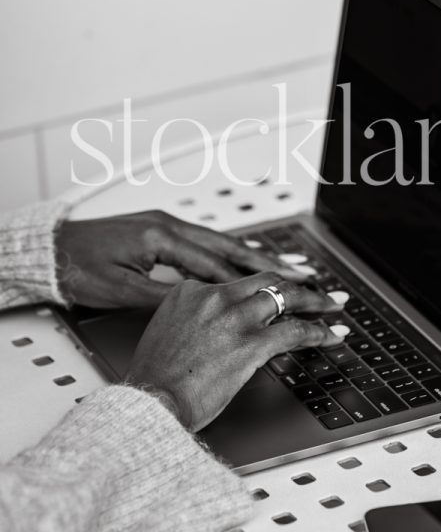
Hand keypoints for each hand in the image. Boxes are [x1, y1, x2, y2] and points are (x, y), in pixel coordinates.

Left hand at [54, 210, 303, 308]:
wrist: (50, 249)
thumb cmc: (77, 268)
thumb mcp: (120, 291)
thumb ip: (165, 297)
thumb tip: (203, 306)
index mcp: (161, 236)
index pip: (216, 264)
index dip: (252, 281)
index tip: (280, 292)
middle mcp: (168, 224)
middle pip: (227, 246)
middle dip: (266, 261)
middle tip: (299, 274)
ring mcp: (165, 224)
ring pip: (219, 242)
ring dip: (250, 256)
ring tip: (281, 268)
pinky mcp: (159, 229)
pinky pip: (203, 243)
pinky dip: (227, 254)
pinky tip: (240, 264)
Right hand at [126, 272, 349, 430]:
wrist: (150, 402)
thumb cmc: (154, 379)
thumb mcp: (166, 332)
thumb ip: (193, 319)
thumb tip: (217, 328)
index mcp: (190, 290)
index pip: (237, 281)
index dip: (261, 287)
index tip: (275, 292)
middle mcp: (214, 296)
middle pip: (266, 280)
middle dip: (295, 282)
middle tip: (314, 288)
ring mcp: (235, 317)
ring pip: (286, 296)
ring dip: (314, 301)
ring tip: (331, 307)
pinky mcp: (252, 342)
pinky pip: (295, 330)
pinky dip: (317, 331)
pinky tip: (329, 336)